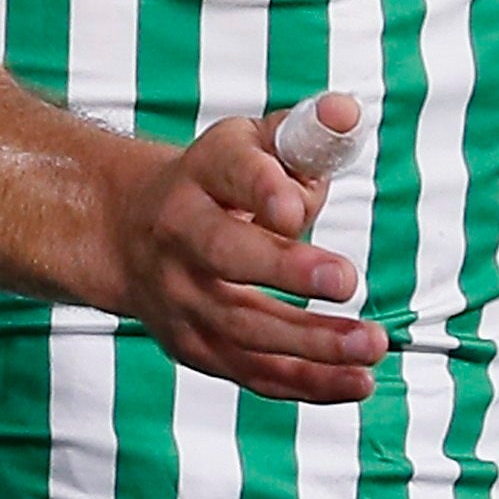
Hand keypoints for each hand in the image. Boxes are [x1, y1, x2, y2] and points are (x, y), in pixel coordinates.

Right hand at [98, 101, 390, 402]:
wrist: (127, 233)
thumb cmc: (217, 183)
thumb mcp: (253, 142)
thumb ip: (307, 132)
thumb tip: (345, 116)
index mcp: (201, 175)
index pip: (231, 174)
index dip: (264, 188)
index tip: (295, 207)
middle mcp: (181, 236)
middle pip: (228, 255)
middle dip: (286, 270)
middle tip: (347, 280)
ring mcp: (182, 298)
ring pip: (242, 326)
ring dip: (310, 341)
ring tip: (371, 344)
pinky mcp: (195, 345)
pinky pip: (251, 371)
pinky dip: (305, 383)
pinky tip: (357, 382)